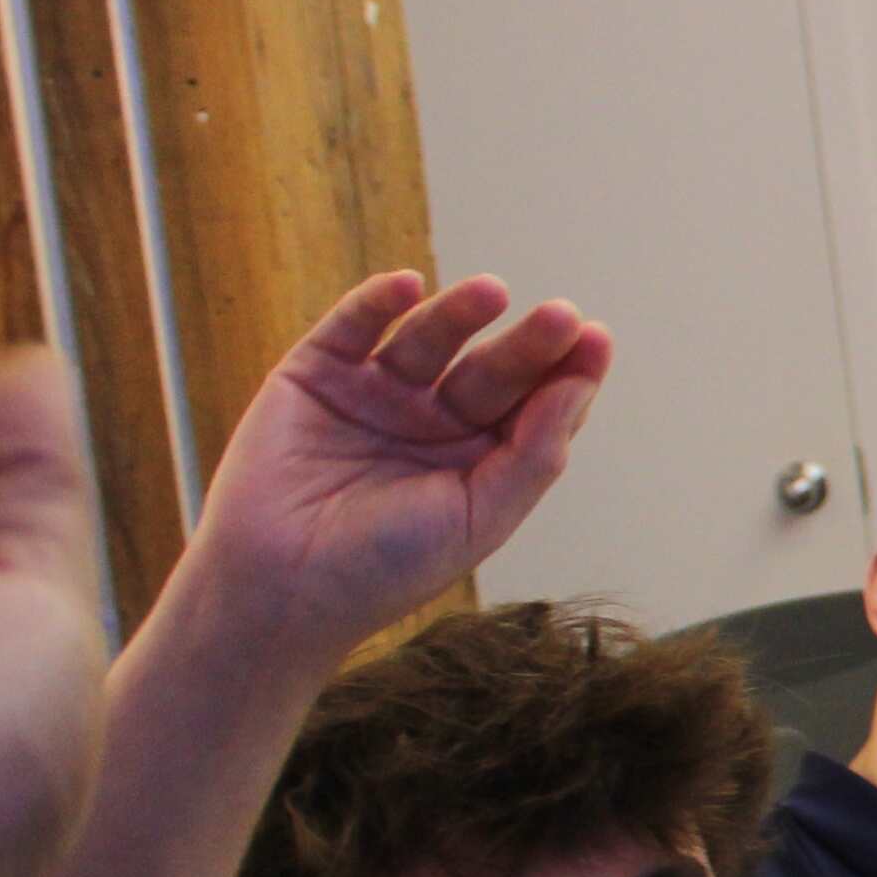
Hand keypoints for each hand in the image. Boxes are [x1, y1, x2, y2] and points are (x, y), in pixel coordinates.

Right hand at [183, 272, 612, 667]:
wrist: (279, 590)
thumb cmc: (386, 567)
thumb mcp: (479, 517)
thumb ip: (534, 455)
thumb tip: (579, 386)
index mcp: (478, 458)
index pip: (534, 405)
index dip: (566, 374)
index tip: (596, 341)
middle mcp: (430, 420)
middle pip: (491, 369)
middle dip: (526, 343)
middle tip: (561, 316)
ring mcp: (374, 393)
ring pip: (428, 339)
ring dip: (459, 312)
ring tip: (493, 292)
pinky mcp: (314, 375)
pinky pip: (351, 328)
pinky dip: (376, 303)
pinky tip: (408, 287)